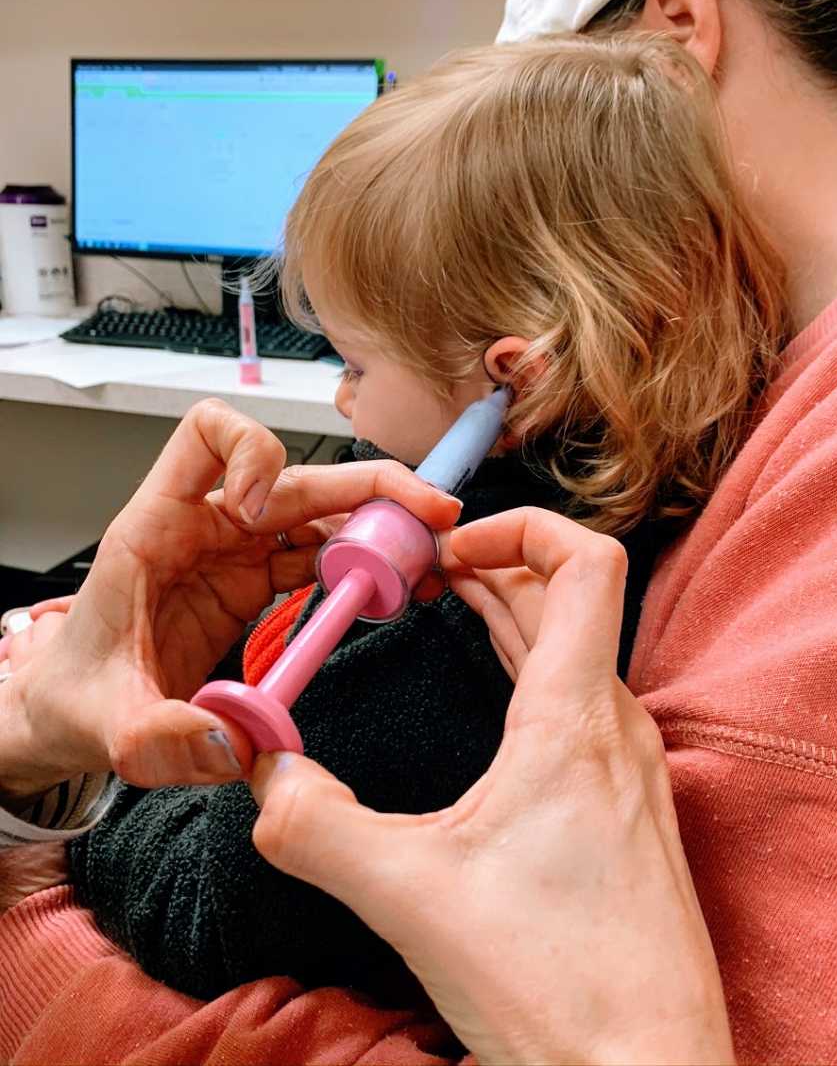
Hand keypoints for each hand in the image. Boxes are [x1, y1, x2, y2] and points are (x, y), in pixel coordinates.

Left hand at [0, 400, 460, 798]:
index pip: (206, 436)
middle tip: (425, 514)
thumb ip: (163, 738)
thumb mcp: (107, 725)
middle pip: (296, 475)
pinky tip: (391, 588)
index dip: (251, 454)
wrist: (69, 711)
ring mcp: (234, 553)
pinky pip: (319, 557)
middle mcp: (203, 529)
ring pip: (318, 513)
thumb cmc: (74, 693)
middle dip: (367, 486)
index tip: (265, 511)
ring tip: (424, 558)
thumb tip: (238, 741)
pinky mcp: (254, 583)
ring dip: (376, 527)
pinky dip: (362, 567)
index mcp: (156, 530)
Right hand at [251, 507, 732, 1065]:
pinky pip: (581, 702)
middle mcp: (616, 728)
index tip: (452, 545)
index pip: (586, 561)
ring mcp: (630, 770)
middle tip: (423, 571)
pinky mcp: (627, 809)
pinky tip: (494, 698)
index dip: (522, 524)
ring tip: (449, 607)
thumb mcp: (410, 894)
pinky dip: (532, 669)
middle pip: (567, 599)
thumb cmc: (559, 987)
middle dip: (493, 566)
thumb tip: (259, 769)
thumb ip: (315, 824)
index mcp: (576, 718)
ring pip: (575, 652)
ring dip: (513, 616)